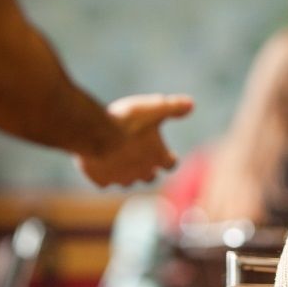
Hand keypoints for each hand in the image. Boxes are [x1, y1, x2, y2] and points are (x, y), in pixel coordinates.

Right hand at [76, 93, 192, 185]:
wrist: (96, 134)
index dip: (169, 159)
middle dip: (149, 169)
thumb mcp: (155, 108)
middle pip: (150, 177)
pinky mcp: (101, 180)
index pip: (170, 164)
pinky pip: (105, 182)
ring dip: (127, 173)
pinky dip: (104, 176)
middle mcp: (142, 172)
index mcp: (157, 157)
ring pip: (128, 181)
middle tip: (144, 160)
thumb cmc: (128, 121)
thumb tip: (191, 104)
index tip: (168, 156)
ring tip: (122, 163)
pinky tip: (100, 166)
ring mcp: (121, 178)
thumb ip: (174, 107)